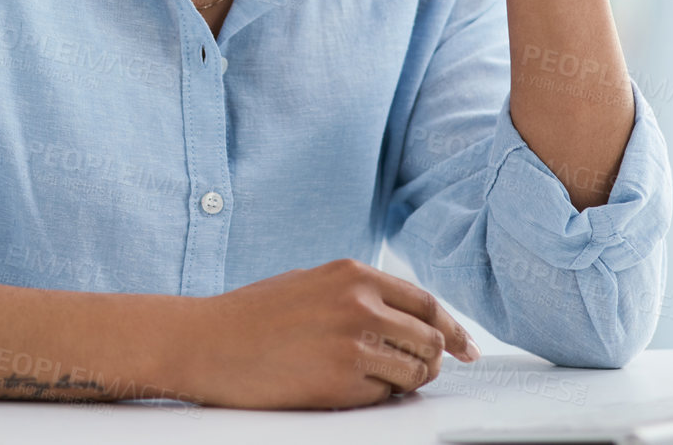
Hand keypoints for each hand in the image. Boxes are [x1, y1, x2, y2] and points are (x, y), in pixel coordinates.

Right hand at [172, 258, 478, 408]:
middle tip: (420, 372)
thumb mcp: (310, 283)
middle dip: (432, 361)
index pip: (427, 303)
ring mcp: (354, 342)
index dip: (452, 329)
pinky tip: (349, 390)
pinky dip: (377, 398)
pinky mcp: (342, 380)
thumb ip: (357, 292)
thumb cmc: (250, 316)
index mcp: (354, 273)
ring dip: (406, 382)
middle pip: (430, 340)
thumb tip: (402, 315)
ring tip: (376, 382)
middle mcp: (360, 302)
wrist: (206, 342)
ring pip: (415, 371)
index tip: (467, 348)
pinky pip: (385, 396)